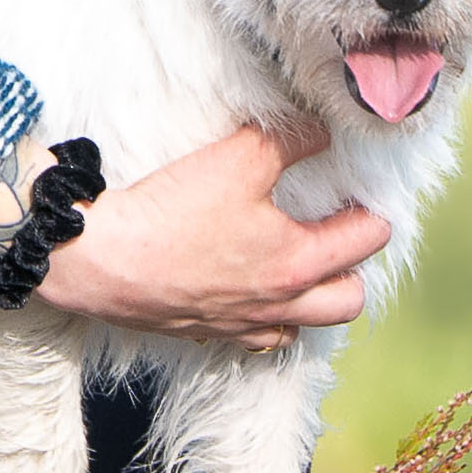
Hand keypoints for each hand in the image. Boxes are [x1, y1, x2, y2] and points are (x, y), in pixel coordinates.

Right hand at [20, 131, 383, 346]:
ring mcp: (243, 325)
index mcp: (296, 262)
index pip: (366, 240)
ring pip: (303, 327)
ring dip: (311, 299)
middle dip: (353, 269)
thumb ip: (291, 141)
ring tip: (297, 266)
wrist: (100, 258)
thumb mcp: (240, 156)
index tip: (356, 194)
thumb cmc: (171, 212)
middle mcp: (278, 304)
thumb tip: (322, 132)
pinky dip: (265, 319)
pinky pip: (256, 339)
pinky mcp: (207, 332)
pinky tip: (250, 293)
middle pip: (349, 301)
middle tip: (335, 236)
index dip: (370, 210)